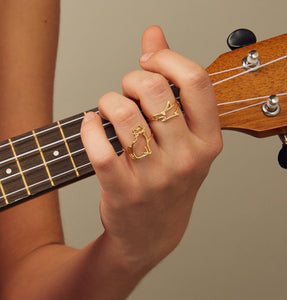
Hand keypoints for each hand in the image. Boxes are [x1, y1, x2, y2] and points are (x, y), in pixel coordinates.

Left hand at [81, 26, 221, 272]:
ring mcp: (155, 177)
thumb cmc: (170, 180)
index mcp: (208, 141)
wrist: (154, 231)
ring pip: (123, 115)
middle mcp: (186, 158)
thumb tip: (155, 33)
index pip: (195, 81)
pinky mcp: (124, 190)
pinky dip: (89, 126)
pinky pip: (100, 146)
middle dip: (132, 79)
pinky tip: (91, 124)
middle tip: (127, 90)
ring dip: (108, 100)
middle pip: (154, 91)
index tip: (149, 60)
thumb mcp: (184, 136)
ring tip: (109, 109)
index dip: (167, 59)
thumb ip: (172, 82)